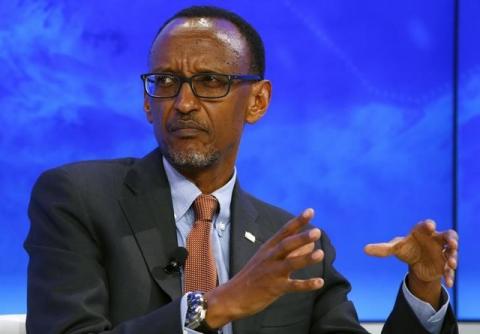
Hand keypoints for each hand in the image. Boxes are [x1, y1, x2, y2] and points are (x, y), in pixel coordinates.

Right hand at [205, 208, 323, 327]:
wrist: (232, 297)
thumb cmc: (252, 277)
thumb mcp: (265, 259)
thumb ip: (286, 252)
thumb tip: (310, 244)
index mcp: (267, 249)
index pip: (284, 231)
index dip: (298, 221)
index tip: (310, 211)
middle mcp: (269, 258)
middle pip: (286, 245)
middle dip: (301, 237)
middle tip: (317, 231)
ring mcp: (272, 273)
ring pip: (290, 264)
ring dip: (306, 258)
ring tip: (321, 253)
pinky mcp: (274, 289)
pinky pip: (293, 286)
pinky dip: (306, 284)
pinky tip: (320, 282)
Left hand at [364, 219, 457, 307]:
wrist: (417, 263)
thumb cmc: (407, 250)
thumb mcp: (395, 249)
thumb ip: (382, 249)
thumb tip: (364, 249)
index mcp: (422, 232)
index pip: (427, 225)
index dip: (429, 225)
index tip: (430, 226)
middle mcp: (436, 239)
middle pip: (448, 235)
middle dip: (451, 239)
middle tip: (451, 244)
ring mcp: (443, 252)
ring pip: (452, 251)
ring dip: (453, 257)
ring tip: (451, 264)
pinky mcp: (445, 264)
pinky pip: (450, 269)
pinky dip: (449, 275)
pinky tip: (448, 283)